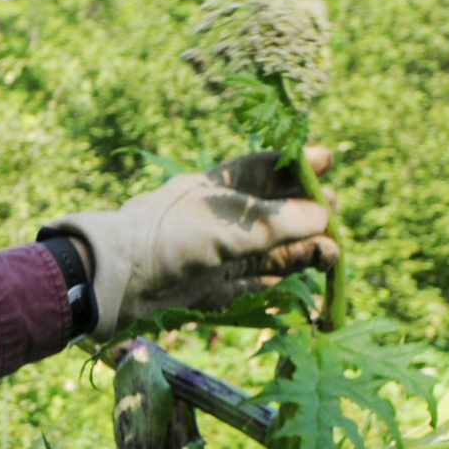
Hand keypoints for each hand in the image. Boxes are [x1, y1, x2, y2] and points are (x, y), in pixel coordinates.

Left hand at [47, 147, 337, 335]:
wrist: (114, 282)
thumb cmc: (167, 238)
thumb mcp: (228, 227)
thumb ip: (277, 224)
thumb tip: (324, 217)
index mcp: (218, 187)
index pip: (265, 168)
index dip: (296, 164)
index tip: (328, 160)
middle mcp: (221, 219)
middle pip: (274, 213)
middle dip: (307, 212)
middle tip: (334, 213)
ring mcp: (218, 254)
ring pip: (270, 251)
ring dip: (302, 250)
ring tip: (333, 251)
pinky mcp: (213, 288)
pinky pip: (254, 282)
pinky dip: (280, 279)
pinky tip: (307, 274)